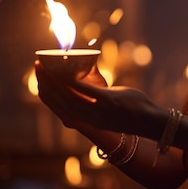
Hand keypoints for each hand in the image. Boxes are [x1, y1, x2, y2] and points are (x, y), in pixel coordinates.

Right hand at [35, 61, 160, 137]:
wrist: (150, 121)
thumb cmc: (131, 111)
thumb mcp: (109, 105)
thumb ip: (97, 97)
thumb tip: (91, 79)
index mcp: (87, 120)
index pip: (60, 108)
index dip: (46, 96)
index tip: (38, 83)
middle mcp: (88, 117)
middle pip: (59, 100)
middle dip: (45, 84)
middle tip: (37, 68)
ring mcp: (97, 110)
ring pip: (67, 96)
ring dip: (52, 81)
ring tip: (44, 67)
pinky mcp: (108, 101)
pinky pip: (84, 91)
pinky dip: (70, 81)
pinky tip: (62, 72)